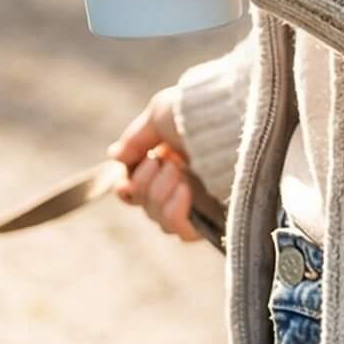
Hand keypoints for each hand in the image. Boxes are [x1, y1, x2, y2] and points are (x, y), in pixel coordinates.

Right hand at [109, 85, 203, 242]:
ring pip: (158, 219)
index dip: (126, 188)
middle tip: (161, 160)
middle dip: (144, 183)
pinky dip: (175, 212)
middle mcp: (181, 183)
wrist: (229, 119)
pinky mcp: (211, 219)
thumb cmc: (197, 111)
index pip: (135, 190)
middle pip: (143, 204)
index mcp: (167, 160)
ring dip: (160, 193)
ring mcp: (196, 202)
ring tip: (177, 169)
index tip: (125, 180)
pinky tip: (185, 190)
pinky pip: (181, 232)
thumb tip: (114, 156)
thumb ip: (135, 139)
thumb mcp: (159, 115)